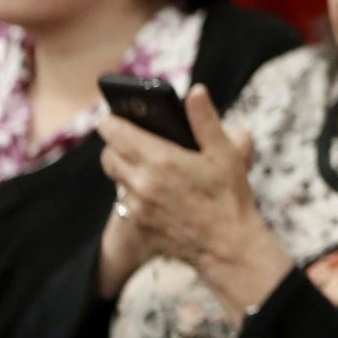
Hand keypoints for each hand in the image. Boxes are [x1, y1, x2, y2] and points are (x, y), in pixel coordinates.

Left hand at [99, 85, 291, 321]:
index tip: (117, 115)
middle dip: (117, 144)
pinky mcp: (138, 225)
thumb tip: (195, 91)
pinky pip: (126, 202)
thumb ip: (205, 120)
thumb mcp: (225, 153)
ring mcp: (137, 206)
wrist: (228, 246)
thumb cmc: (230, 197)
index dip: (112, 120)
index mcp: (160, 159)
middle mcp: (141, 182)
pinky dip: (136, 193)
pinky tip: (158, 194)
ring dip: (125, 169)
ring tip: (149, 166)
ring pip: (115, 179)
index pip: (113, 131)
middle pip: (107, 154)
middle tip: (135, 140)